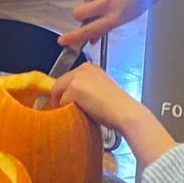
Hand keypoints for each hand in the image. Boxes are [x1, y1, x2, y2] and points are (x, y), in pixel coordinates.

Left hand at [53, 64, 175, 166]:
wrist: (125, 113)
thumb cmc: (116, 108)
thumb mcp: (98, 91)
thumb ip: (84, 90)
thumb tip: (68, 98)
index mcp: (90, 68)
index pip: (67, 78)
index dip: (64, 92)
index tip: (65, 103)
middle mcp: (83, 68)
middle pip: (59, 84)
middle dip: (60, 98)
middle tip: (65, 111)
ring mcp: (78, 76)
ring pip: (57, 92)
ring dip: (62, 104)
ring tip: (73, 114)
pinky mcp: (74, 87)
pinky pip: (61, 102)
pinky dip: (67, 110)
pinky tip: (78, 114)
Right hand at [65, 0, 178, 47]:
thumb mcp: (128, 16)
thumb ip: (108, 26)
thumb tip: (93, 37)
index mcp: (115, 17)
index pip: (88, 30)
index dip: (73, 37)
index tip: (63, 41)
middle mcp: (106, 3)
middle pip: (78, 13)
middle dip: (80, 16)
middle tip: (90, 14)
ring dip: (92, 1)